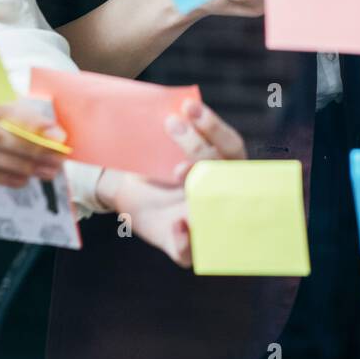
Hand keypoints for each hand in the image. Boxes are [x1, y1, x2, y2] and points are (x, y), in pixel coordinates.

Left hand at [94, 97, 246, 267]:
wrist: (129, 191)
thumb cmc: (154, 164)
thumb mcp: (164, 146)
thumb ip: (177, 130)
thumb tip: (180, 108)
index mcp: (223, 167)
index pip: (230, 145)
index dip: (213, 126)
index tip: (189, 106)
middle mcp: (220, 195)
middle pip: (221, 170)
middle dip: (198, 147)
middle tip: (172, 123)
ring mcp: (203, 222)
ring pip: (211, 208)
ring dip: (198, 186)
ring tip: (177, 170)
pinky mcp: (183, 249)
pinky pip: (189, 252)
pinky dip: (185, 239)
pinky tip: (178, 224)